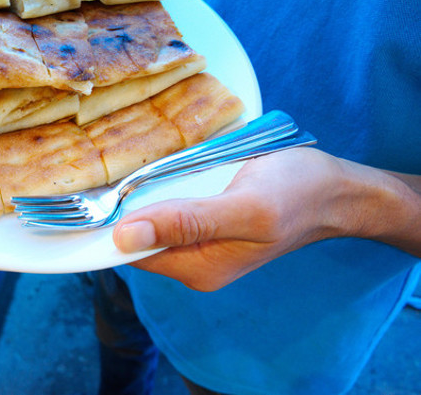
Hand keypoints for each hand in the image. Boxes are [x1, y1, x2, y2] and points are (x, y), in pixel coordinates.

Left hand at [112, 147, 418, 290]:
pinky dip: (159, 183)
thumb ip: (187, 222)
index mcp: (197, 267)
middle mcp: (192, 260)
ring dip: (139, 191)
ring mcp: (198, 238)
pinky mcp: (205, 218)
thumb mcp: (245, 208)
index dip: (105, 225)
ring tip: (128, 157)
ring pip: (149, 216)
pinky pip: (168, 203)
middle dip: (121, 204)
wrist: (335, 188)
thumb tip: (124, 237)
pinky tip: (158, 162)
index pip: (128, 253)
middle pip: (134, 235)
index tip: (89, 191)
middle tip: (106, 163)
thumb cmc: (297, 194)